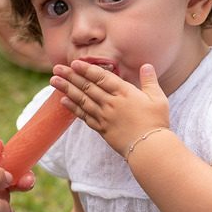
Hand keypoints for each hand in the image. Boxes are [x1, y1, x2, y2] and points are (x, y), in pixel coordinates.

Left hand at [52, 61, 169, 157]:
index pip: (102, 78)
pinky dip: (73, 108)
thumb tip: (146, 65)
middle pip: (87, 87)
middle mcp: (111, 103)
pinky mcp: (102, 129)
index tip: (74, 63)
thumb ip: (150, 81)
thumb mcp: (158, 98)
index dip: (87, 69)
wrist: (150, 148)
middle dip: (71, 76)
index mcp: (125, 93)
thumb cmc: (156, 122)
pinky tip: (63, 101)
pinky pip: (84, 116)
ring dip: (66, 89)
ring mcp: (104, 117)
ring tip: (53, 81)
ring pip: (82, 100)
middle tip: (56, 68)